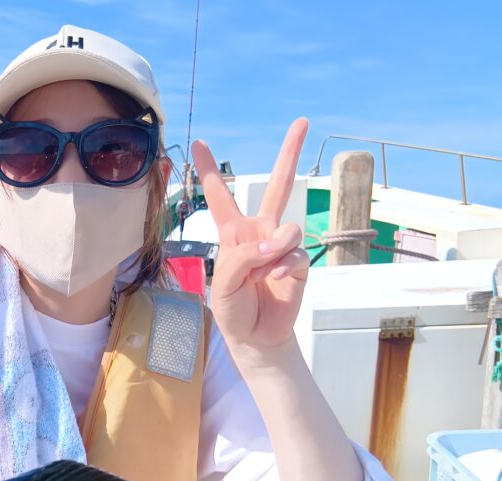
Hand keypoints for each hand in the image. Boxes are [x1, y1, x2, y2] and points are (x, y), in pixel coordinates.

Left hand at [192, 118, 310, 359]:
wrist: (255, 336)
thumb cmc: (232, 308)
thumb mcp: (223, 282)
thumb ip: (244, 256)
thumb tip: (276, 240)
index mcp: (234, 232)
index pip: (220, 196)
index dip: (208, 170)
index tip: (199, 142)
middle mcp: (260, 232)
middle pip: (277, 186)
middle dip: (289, 153)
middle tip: (302, 122)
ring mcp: (282, 245)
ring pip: (289, 228)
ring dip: (274, 251)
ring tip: (263, 273)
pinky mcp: (299, 262)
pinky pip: (295, 254)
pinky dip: (283, 268)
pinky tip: (275, 282)